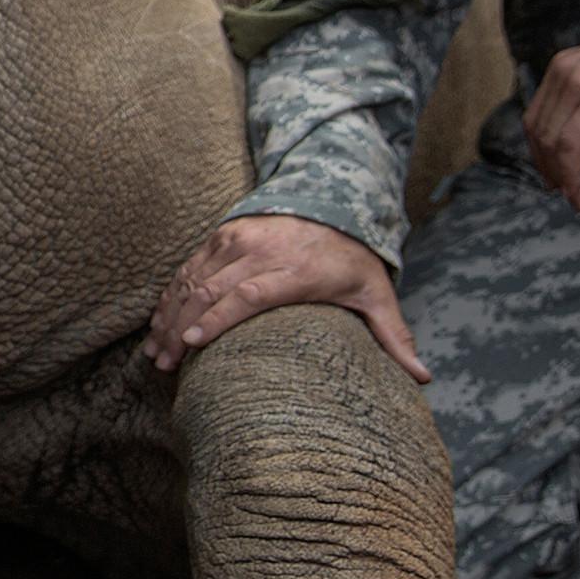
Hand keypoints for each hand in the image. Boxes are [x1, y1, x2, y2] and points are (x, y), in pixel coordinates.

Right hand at [147, 214, 428, 381]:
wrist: (331, 201)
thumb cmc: (352, 260)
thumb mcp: (376, 294)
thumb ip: (395, 336)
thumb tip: (423, 377)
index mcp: (296, 270)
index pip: (249, 293)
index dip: (218, 318)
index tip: (193, 342)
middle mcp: (262, 251)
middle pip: (212, 290)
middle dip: (182, 328)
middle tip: (164, 362)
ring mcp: (237, 239)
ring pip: (193, 279)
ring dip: (170, 316)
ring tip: (155, 351)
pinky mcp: (222, 234)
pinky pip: (189, 267)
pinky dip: (170, 296)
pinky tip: (159, 324)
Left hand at [524, 26, 579, 209]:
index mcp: (564, 67)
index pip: (538, 116)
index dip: (541, 151)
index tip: (553, 177)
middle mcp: (564, 71)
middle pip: (539, 129)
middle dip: (549, 166)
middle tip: (565, 193)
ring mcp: (579, 82)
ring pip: (552, 139)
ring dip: (561, 175)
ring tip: (577, 197)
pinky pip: (571, 143)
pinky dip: (572, 171)